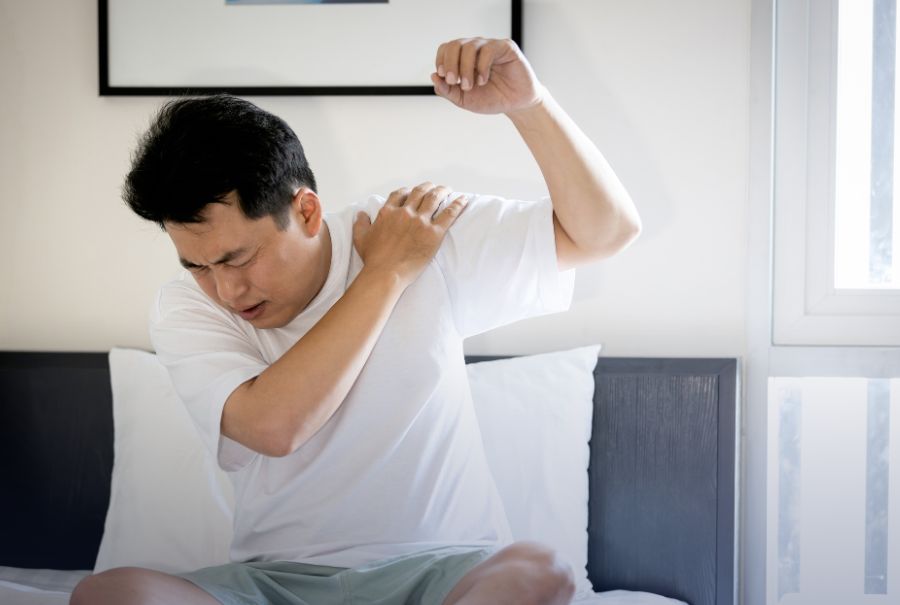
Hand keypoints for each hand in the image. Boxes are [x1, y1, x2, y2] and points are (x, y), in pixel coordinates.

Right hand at [352, 183, 467, 286]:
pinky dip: (457, 204)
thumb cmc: (374, 259)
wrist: (385, 273)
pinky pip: (449, 214)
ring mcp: (420, 221)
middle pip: (420, 192)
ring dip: (442, 191)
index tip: (413, 191)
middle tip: (434, 187)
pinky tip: (463, 199)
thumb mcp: (361, 239)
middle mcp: (405, 212)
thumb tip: (361, 214)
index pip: (400, 194)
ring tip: (448, 189)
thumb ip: (360, 223)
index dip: (408, 191)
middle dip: (428, 187)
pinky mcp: (434, 233)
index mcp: (388, 212)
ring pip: (434, 198)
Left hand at [431, 38, 545, 114]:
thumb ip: (447, 90)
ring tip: (470, 85)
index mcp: (463, 58)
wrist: (515, 105)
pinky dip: (481, 66)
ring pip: (469, 46)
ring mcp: (490, 46)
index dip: (441, 61)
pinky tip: (483, 80)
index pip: (446, 48)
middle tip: (453, 81)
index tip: (445, 78)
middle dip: (450, 64)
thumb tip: (434, 77)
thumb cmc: (491, 99)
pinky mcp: (505, 47)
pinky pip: (488, 49)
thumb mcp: (464, 99)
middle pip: (455, 44)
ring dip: (465, 68)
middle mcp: (475, 49)